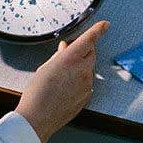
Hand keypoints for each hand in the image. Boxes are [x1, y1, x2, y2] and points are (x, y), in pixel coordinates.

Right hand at [15, 20, 110, 142]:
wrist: (38, 118)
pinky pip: (86, 84)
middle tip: (69, 54)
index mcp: (71, 58)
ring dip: (80, 68)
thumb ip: (59, 56)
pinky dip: (79, 82)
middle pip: (91, 54)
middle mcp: (83, 70)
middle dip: (84, 51)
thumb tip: (65, 49)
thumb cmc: (37, 94)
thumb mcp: (45, 68)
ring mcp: (87, 85)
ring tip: (61, 77)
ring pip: (88, 69)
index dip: (98, 30)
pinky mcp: (87, 96)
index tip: (104, 25)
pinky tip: (64, 88)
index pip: (89, 39)